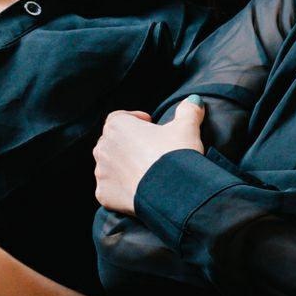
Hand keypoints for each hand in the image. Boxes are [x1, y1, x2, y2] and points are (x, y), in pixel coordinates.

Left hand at [94, 97, 206, 214]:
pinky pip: (110, 190)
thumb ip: (188, 111)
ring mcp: (101, 172)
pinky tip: (138, 191)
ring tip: (146, 173)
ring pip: (109, 167)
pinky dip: (121, 190)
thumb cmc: (175, 155)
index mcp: (118, 126)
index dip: (135, 119)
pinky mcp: (104, 194)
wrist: (173, 192)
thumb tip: (194, 101)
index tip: (149, 125)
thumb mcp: (187, 128)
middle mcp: (104, 147)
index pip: (120, 117)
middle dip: (128, 145)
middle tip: (150, 152)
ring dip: (123, 168)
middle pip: (113, 142)